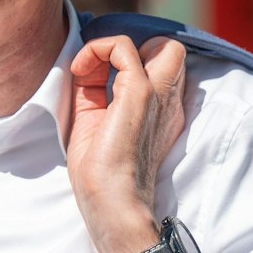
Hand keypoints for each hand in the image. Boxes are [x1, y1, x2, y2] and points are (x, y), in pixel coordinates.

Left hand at [67, 35, 188, 252]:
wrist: (113, 208)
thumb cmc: (101, 178)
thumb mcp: (95, 125)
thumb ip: (95, 93)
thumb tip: (85, 66)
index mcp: (161, 111)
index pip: (157, 66)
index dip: (123, 62)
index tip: (92, 78)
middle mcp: (168, 101)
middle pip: (170, 51)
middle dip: (130, 51)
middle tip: (96, 72)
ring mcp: (159, 96)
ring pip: (163, 44)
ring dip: (115, 48)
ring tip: (89, 70)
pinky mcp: (141, 93)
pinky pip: (123, 48)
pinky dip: (98, 50)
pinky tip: (81, 72)